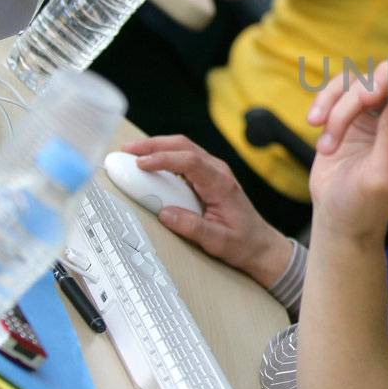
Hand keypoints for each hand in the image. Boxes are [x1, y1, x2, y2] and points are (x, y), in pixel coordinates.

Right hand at [119, 136, 292, 285]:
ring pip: (183, 147)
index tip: (141, 164)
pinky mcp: (208, 175)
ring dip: (156, 146)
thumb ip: (192, 228)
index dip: (163, 159)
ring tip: (131, 153)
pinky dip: (164, 155)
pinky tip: (148, 161)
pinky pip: (184, 157)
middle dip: (153, 144)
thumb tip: (165, 214)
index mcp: (221, 184)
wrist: (260, 244)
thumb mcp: (218, 241)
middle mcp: (218, 171)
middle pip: (183, 145)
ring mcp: (214, 171)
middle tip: (127, 150)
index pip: (190, 161)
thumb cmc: (243, 242)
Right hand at [306, 61, 387, 240]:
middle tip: (365, 97)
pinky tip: (315, 123)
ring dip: (345, 106)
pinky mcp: (359, 104)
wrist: (336, 213)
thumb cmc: (366, 205)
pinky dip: (327, 99)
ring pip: (372, 77)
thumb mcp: (382, 178)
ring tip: (329, 144)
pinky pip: (345, 82)